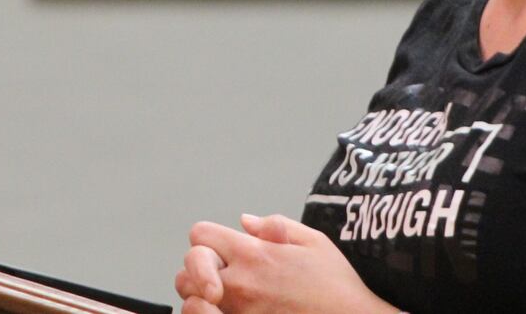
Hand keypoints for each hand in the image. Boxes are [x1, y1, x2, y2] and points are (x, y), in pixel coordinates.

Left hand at [174, 213, 395, 313]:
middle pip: (187, 269)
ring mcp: (239, 312)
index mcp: (254, 253)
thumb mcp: (314, 242)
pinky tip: (228, 313)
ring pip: (191, 303)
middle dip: (199, 270)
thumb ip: (276, 226)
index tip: (222, 249)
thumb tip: (244, 221)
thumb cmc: (338, 286)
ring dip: (201, 298)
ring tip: (223, 299)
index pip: (200, 235)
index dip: (208, 239)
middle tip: (218, 278)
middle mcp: (240, 282)